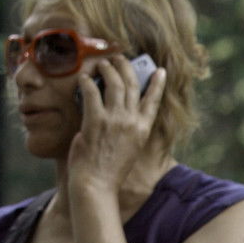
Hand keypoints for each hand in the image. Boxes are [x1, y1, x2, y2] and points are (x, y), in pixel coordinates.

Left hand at [68, 55, 166, 193]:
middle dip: (125, 67)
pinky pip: (91, 93)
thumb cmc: (109, 170)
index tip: (160, 71)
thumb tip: (118, 112)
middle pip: (132, 85)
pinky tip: (83, 78)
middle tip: (118, 58)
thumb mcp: (128, 148)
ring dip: (107, 69)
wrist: (97, 185)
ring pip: (113, 84)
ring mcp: (114, 121)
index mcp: (142, 130)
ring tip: (101, 63)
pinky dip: (87, 82)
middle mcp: (131, 122)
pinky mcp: (95, 122)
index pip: (153, 101)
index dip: (157, 84)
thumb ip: (127, 129)